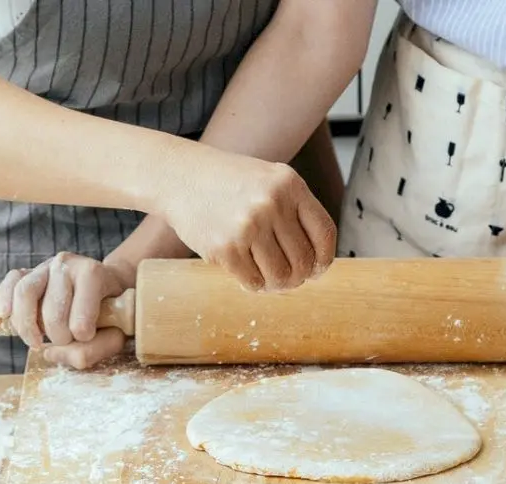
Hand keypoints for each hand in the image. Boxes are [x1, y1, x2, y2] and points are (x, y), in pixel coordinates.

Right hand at [0, 252, 132, 368]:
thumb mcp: (115, 334)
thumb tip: (50, 353)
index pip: (81, 312)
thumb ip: (94, 349)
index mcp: (93, 274)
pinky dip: (4, 300)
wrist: (105, 289)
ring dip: (28, 326)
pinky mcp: (27, 272)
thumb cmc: (109, 314)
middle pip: (52, 309)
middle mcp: (67, 264)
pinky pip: (10, 282)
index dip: (82, 334)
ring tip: (36, 342)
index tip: (85, 337)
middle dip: (58, 335)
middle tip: (65, 341)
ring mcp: (44, 266)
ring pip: (25, 294)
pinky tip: (5, 315)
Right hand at [160, 152, 335, 291]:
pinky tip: (245, 272)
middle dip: (298, 277)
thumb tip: (316, 265)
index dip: (324, 259)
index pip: (324, 233)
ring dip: (275, 284)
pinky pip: (253, 282)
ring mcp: (248, 226)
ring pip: (280, 277)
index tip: (316, 269)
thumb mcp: (269, 180)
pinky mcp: (224, 248)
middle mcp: (272, 203)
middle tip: (287, 278)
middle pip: (303, 261)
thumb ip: (295, 212)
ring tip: (266, 275)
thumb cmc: (229, 183)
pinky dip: (253, 284)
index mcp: (290, 184)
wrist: (180, 177)